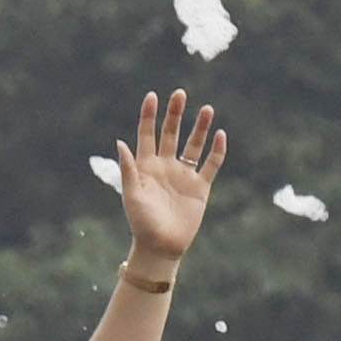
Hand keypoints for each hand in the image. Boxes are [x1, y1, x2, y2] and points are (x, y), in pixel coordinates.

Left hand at [113, 90, 225, 266]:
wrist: (161, 246)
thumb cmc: (141, 223)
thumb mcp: (132, 194)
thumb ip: (128, 168)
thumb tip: (120, 142)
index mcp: (146, 166)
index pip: (147, 134)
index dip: (149, 115)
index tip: (153, 96)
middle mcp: (165, 166)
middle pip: (171, 133)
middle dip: (175, 114)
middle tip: (180, 94)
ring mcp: (184, 175)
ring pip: (194, 144)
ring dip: (199, 127)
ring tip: (206, 108)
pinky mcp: (200, 186)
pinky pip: (211, 164)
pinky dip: (217, 150)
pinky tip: (219, 135)